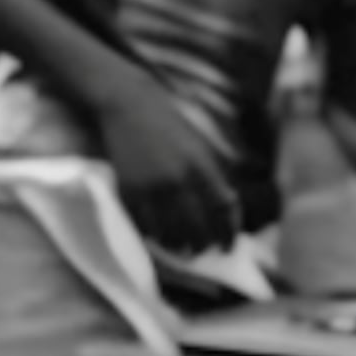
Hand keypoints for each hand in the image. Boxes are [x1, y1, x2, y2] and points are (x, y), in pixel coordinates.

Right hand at [96, 81, 242, 252]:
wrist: (127, 105)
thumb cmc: (167, 124)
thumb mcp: (199, 145)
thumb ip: (211, 175)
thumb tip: (221, 211)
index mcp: (202, 165)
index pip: (222, 209)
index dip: (228, 232)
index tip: (227, 246)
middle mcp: (179, 179)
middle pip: (197, 227)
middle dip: (201, 245)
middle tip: (201, 251)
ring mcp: (152, 187)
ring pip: (169, 232)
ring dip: (176, 245)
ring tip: (179, 247)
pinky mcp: (128, 190)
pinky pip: (143, 225)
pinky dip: (151, 234)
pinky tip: (156, 235)